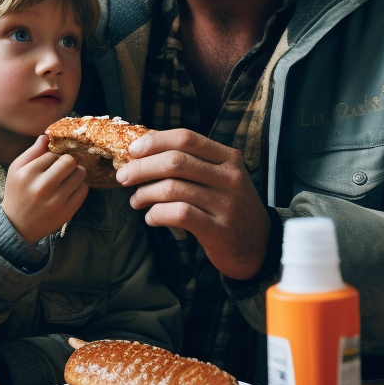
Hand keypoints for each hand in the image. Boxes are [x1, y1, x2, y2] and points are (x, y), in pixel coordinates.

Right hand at [2, 135, 88, 243]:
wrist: (18, 226)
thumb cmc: (17, 193)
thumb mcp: (16, 170)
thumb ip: (31, 152)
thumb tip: (46, 136)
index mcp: (28, 174)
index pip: (52, 154)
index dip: (52, 158)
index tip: (49, 165)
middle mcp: (42, 187)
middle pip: (70, 161)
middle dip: (68, 162)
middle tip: (63, 169)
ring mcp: (56, 200)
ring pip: (80, 174)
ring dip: (76, 173)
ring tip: (67, 178)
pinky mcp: (67, 211)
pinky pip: (84, 189)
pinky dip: (80, 186)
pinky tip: (70, 189)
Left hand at [116, 129, 270, 279]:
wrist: (259, 245)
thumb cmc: (230, 207)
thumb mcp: (222, 178)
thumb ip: (193, 164)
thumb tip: (144, 154)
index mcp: (228, 158)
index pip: (186, 139)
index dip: (154, 142)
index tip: (133, 151)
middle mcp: (230, 177)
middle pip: (176, 161)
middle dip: (141, 168)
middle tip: (123, 177)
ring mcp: (227, 204)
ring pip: (173, 188)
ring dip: (145, 193)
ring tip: (136, 201)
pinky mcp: (220, 230)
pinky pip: (180, 214)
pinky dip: (157, 214)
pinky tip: (151, 218)